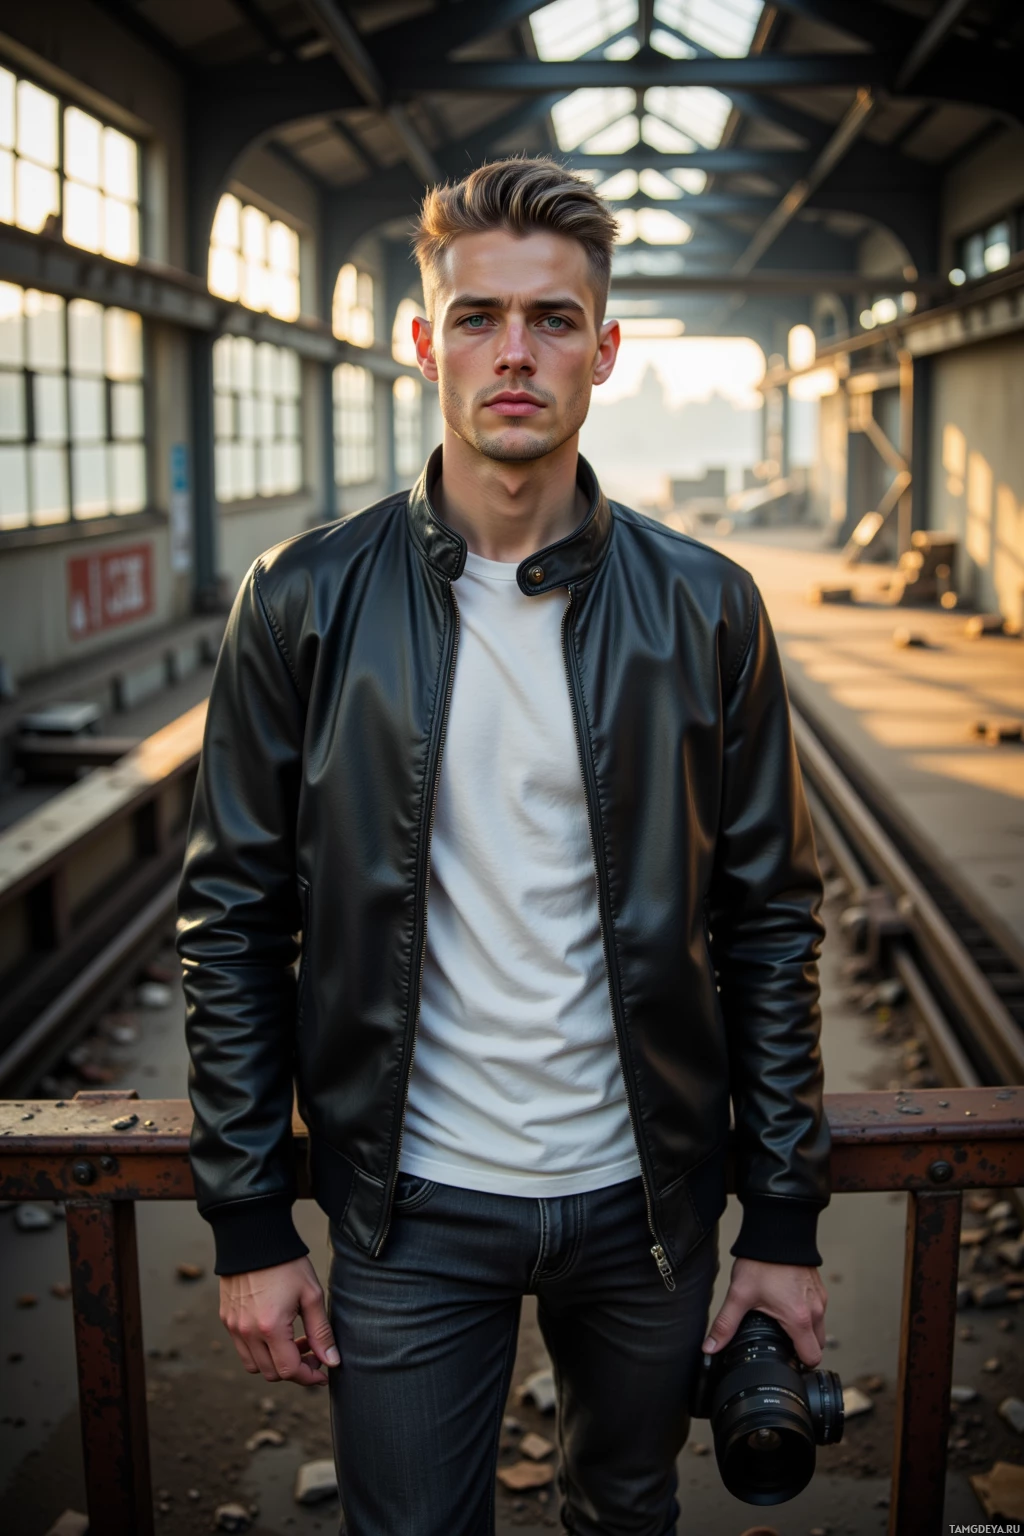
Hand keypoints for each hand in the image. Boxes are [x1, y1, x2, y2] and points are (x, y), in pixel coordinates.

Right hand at [220, 1255, 339, 1384]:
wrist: (254, 1237)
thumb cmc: (287, 1264)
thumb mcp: (311, 1295)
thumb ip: (321, 1332)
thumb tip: (332, 1362)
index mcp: (270, 1327)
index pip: (289, 1371)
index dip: (309, 1377)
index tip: (323, 1372)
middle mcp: (247, 1332)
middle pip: (272, 1374)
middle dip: (295, 1369)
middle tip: (312, 1351)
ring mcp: (234, 1327)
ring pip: (255, 1366)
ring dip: (276, 1362)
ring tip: (294, 1341)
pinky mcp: (227, 1319)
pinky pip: (243, 1349)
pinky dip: (260, 1351)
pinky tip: (276, 1332)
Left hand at [702, 1258, 827, 1366]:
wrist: (777, 1230)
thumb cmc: (762, 1262)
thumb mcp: (739, 1295)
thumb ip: (725, 1324)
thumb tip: (711, 1346)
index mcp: (799, 1319)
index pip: (811, 1358)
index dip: (799, 1364)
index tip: (784, 1361)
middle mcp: (815, 1310)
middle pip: (817, 1346)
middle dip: (802, 1350)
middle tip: (781, 1345)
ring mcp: (819, 1298)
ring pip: (819, 1327)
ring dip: (805, 1331)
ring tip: (782, 1324)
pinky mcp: (819, 1287)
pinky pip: (818, 1310)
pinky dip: (807, 1314)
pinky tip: (787, 1305)